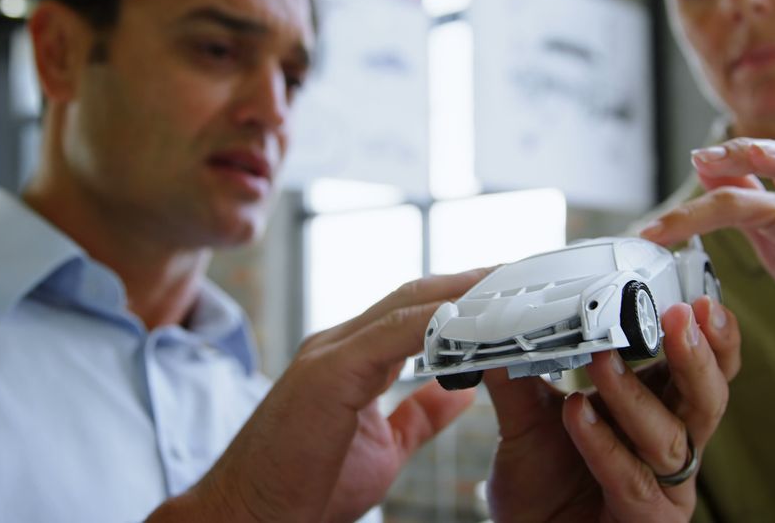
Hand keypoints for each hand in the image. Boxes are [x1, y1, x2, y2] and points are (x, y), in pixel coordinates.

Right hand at [148, 269, 490, 522]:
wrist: (247, 517)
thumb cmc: (305, 487)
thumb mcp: (384, 447)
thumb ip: (418, 414)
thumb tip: (460, 390)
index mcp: (352, 357)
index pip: (418, 311)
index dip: (466, 298)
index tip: (514, 293)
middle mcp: (340, 343)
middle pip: (419, 296)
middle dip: (474, 283)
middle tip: (527, 275)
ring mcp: (330, 353)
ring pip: (410, 305)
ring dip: (465, 293)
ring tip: (514, 286)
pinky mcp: (326, 373)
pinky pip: (391, 335)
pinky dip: (435, 322)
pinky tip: (472, 318)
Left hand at [484, 296, 739, 522]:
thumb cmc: (543, 488)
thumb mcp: (527, 423)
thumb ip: (517, 379)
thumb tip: (495, 328)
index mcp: (658, 409)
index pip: (701, 369)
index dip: (710, 337)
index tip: (698, 299)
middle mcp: (671, 445)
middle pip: (707, 398)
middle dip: (696, 356)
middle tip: (679, 316)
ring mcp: (665, 487)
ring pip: (670, 437)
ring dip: (633, 394)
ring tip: (600, 360)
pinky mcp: (649, 521)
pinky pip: (632, 480)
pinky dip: (604, 443)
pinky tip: (578, 414)